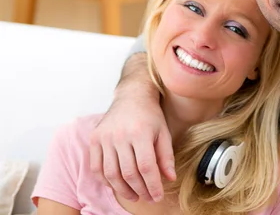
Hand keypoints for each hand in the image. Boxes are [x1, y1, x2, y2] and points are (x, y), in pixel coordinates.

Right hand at [89, 54, 174, 202]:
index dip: (152, 185)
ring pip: (111, 173)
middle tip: (148, 197)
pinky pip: (96, 167)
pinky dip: (106, 180)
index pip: (146, 166)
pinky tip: (117, 185)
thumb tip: (169, 179)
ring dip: (122, 189)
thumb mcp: (164, 133)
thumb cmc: (150, 116)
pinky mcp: (94, 139)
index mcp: (140, 132)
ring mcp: (105, 137)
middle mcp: (120, 135)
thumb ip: (166, 156)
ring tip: (134, 195)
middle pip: (129, 172)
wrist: (132, 97)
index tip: (157, 196)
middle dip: (140, 189)